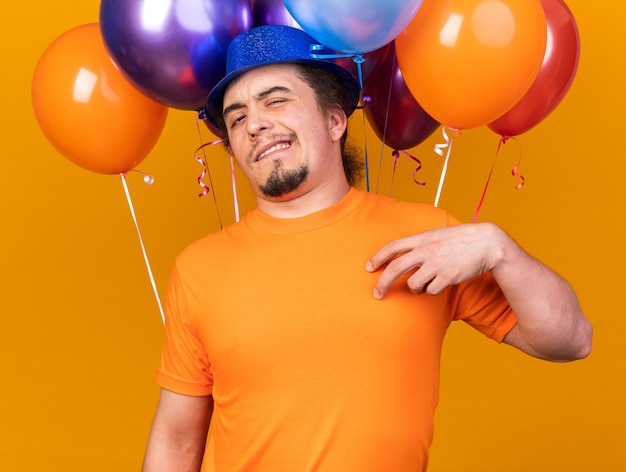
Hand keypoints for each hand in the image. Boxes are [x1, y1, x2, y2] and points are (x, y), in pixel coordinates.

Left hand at [365, 223, 505, 298]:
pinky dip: (432, 291)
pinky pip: (431, 291)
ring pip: (413, 284)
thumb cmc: (461, 239)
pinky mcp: (447, 277)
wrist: (487, 243)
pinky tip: (441, 283)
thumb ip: (421, 243)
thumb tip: (403, 253)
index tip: (368, 267)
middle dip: (382, 283)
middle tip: (377, 293)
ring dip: (416, 288)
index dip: (378, 257)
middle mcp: (426, 250)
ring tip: (426, 283)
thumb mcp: (438, 234)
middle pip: (395, 268)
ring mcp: (436, 264)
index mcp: (422, 238)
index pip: (393, 246)